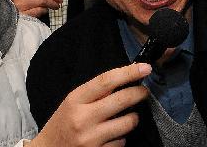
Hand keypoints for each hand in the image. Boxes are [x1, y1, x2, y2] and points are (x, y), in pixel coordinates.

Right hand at [31, 62, 151, 146]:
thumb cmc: (62, 124)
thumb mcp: (72, 103)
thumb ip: (95, 93)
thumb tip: (125, 79)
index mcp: (75, 100)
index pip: (106, 81)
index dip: (129, 72)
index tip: (144, 67)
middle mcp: (83, 119)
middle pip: (122, 100)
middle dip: (139, 93)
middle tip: (144, 91)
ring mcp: (91, 139)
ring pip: (128, 122)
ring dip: (132, 118)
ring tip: (126, 117)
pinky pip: (122, 142)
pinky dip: (121, 138)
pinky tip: (112, 136)